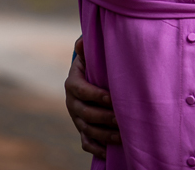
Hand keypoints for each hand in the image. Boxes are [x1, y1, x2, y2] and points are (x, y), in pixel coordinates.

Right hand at [64, 36, 119, 157]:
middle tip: (122, 120)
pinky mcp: (82, 131)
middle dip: (104, 118)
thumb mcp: (89, 57)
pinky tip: (110, 152)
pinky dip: (97, 149)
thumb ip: (86, 50)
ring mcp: (77, 119)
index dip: (96, 95)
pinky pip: (86, 143)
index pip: (82, 91)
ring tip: (122, 136)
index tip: (113, 98)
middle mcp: (72, 103)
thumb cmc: (93, 66)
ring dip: (105, 135)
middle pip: (86, 114)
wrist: (87, 81)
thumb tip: (81, 41)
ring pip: (88, 130)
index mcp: (72, 84)